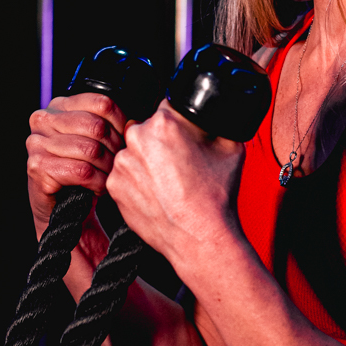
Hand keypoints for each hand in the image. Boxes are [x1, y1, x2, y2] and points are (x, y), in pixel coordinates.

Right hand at [26, 92, 125, 238]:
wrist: (61, 207)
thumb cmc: (81, 170)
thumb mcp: (94, 140)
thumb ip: (108, 124)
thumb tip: (136, 123)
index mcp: (60, 105)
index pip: (102, 103)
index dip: (121, 124)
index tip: (126, 141)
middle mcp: (44, 120)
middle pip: (97, 126)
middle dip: (115, 149)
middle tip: (119, 164)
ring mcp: (37, 143)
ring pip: (91, 149)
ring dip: (107, 168)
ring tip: (109, 177)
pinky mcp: (37, 167)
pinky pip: (81, 171)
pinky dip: (97, 183)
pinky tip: (98, 187)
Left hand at [106, 102, 244, 274]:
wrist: (200, 237)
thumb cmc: (214, 198)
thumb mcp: (231, 146)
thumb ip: (215, 122)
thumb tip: (211, 114)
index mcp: (164, 123)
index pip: (167, 107)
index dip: (179, 122)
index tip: (185, 138)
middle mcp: (137, 139)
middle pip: (147, 128)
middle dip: (161, 141)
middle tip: (179, 163)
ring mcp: (122, 164)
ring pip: (134, 152)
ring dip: (147, 161)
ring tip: (168, 181)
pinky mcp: (114, 186)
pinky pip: (125, 175)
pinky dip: (138, 181)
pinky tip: (157, 193)